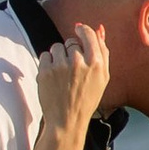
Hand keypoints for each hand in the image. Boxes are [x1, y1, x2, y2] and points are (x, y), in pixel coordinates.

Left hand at [36, 22, 109, 149]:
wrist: (67, 120)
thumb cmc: (86, 99)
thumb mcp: (102, 78)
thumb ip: (103, 52)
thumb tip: (99, 29)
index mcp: (96, 63)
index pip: (88, 34)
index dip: (82, 30)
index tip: (78, 28)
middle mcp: (78, 62)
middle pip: (72, 42)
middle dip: (71, 51)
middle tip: (73, 71)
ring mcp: (60, 66)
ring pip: (57, 47)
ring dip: (58, 57)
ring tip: (62, 75)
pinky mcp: (45, 71)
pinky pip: (45, 55)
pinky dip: (47, 64)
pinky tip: (53, 78)